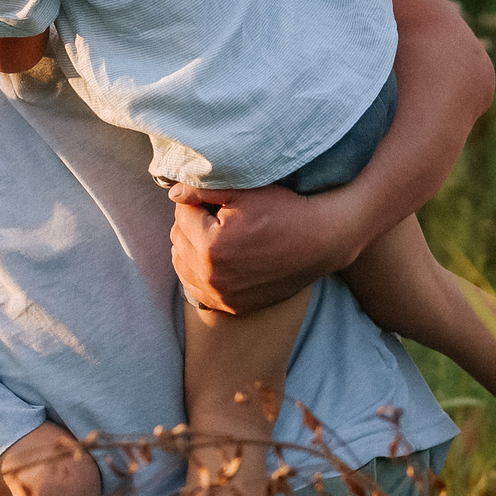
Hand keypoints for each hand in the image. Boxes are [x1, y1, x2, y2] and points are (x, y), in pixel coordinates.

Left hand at [168, 181, 364, 313]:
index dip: (197, 201)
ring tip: (215, 235)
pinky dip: (199, 274)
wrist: (322, 242)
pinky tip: (215, 260)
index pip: (181, 214)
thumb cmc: (285, 210)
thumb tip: (173, 193)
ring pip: (182, 265)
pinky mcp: (233, 306)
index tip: (216, 198)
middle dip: (191, 223)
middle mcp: (212, 276)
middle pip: (178, 239)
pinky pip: (197, 289)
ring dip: (191, 247)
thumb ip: (203, 189)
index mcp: (210, 245)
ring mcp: (222, 295)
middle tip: (216, 214)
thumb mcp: (245, 192)